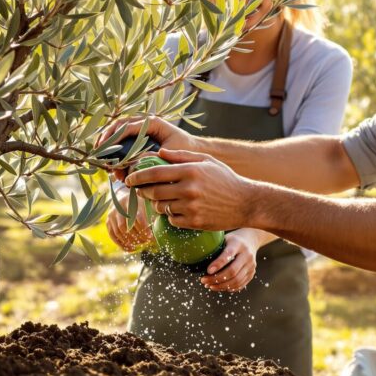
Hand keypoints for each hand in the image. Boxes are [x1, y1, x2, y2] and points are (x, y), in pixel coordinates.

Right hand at [98, 116, 198, 180]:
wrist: (195, 151)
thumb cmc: (185, 150)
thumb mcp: (169, 152)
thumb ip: (152, 155)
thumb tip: (133, 162)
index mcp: (152, 123)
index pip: (126, 126)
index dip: (112, 137)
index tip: (103, 148)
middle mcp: (144, 124)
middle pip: (118, 127)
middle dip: (106, 140)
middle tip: (99, 155)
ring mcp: (142, 131)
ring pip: (119, 135)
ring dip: (111, 149)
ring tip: (108, 165)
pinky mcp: (142, 140)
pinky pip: (125, 144)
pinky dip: (118, 155)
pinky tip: (116, 167)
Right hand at [105, 187, 153, 251]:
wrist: (121, 196)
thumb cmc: (138, 201)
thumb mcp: (146, 202)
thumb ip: (152, 212)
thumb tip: (160, 228)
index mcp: (131, 200)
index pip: (137, 217)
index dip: (144, 229)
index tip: (150, 237)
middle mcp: (119, 207)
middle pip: (127, 226)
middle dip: (138, 236)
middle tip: (146, 241)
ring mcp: (112, 214)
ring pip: (119, 231)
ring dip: (130, 241)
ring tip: (139, 244)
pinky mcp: (108, 221)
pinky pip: (113, 235)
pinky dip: (121, 244)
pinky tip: (130, 248)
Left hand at [125, 148, 256, 231]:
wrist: (246, 202)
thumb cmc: (226, 179)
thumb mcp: (206, 161)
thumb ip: (181, 156)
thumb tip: (158, 153)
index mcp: (190, 171)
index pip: (155, 173)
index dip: (138, 177)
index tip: (129, 179)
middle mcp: (189, 189)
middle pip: (154, 192)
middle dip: (143, 191)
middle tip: (141, 190)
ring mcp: (191, 207)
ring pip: (161, 207)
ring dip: (158, 204)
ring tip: (164, 199)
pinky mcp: (194, 222)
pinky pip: (172, 220)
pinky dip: (171, 216)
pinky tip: (178, 210)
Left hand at [201, 230, 258, 291]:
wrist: (250, 241)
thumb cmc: (231, 240)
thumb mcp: (224, 238)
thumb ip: (215, 246)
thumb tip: (197, 256)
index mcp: (238, 244)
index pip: (228, 255)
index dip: (217, 264)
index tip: (207, 271)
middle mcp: (247, 255)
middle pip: (232, 271)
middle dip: (216, 279)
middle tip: (204, 281)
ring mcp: (251, 265)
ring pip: (236, 281)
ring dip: (221, 286)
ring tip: (209, 286)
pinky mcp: (251, 273)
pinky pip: (240, 285)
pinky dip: (228, 288)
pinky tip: (218, 287)